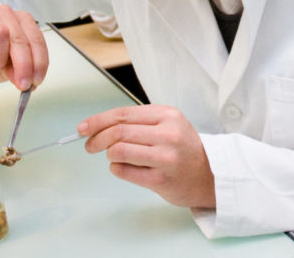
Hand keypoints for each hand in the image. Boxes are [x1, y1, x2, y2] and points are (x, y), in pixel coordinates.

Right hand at [0, 5, 46, 89]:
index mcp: (23, 21)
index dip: (39, 62)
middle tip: (22, 84)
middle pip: (20, 39)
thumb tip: (28, 84)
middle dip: (24, 65)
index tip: (37, 80)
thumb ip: (19, 72)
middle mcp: (7, 14)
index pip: (36, 40)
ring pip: (1, 34)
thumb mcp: (9, 66)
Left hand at [80, 105, 215, 208]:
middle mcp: (168, 134)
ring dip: (109, 155)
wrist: (210, 175)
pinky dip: (116, 169)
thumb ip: (139, 122)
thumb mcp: (168, 125)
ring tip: (114, 157)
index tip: (83, 128)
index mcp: (168, 115)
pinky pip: (124, 171)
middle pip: (118, 132)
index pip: (122, 114)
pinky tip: (123, 167)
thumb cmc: (183, 149)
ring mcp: (165, 157)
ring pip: (118, 151)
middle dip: (96, 139)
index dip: (98, 121)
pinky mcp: (160, 179)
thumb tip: (98, 126)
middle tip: (89, 145)